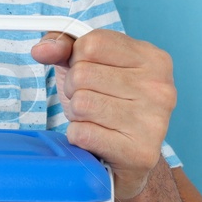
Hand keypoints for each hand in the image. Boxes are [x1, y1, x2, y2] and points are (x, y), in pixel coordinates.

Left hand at [30, 28, 175, 200]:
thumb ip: (64, 46)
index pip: (92, 44)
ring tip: (94, 120)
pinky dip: (78, 136)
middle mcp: (160, 88)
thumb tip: (41, 50)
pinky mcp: (139, 153)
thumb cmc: (109, 103)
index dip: (77, 59)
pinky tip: (97, 138)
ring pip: (81, 104)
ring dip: (76, 114)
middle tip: (90, 101)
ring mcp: (153, 122)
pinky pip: (82, 133)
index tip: (89, 73)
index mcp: (153, 59)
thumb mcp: (89, 64)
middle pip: (82, 74)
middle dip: (73, 89)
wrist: (129, 158)